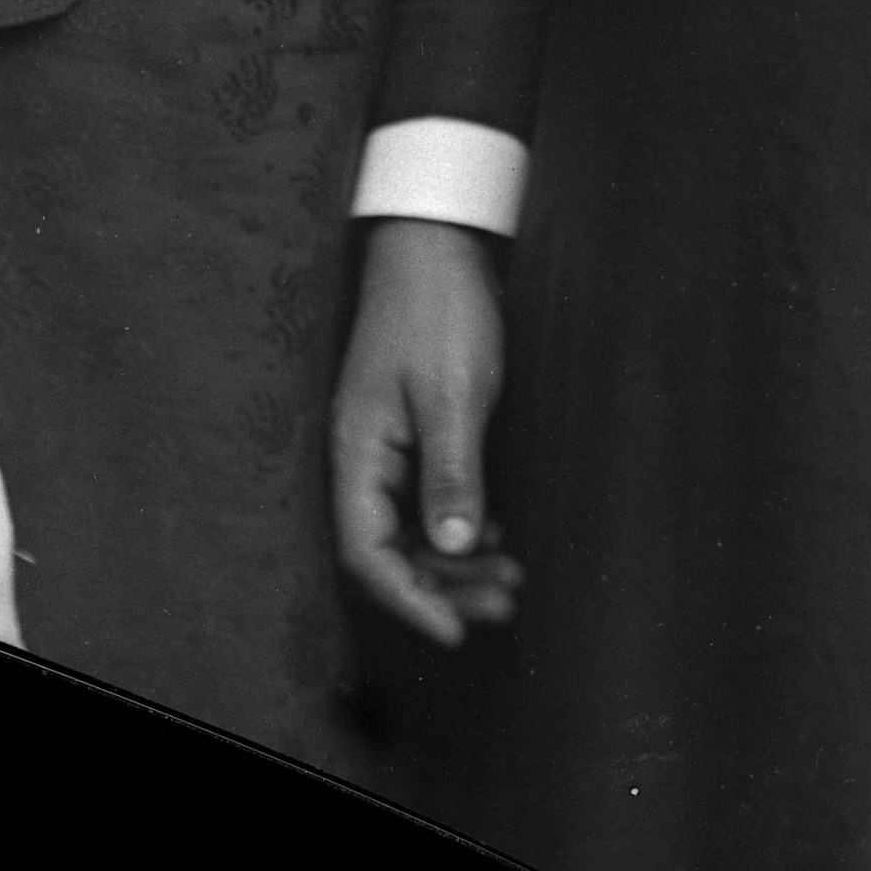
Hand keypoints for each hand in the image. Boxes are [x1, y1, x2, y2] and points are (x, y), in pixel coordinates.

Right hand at [332, 220, 522, 647]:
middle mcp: (363, 455)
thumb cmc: (438, 309)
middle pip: (390, 548)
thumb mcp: (452, 394)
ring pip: (412, 527)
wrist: (436, 238)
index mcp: (358, 450)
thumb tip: (452, 546)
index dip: (409, 598)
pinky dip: (459, 524)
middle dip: (445, 585)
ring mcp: (386, 443)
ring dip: (457, 559)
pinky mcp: (411, 429)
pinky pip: (425, 498)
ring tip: (512, 576)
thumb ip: (451, 472)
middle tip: (506, 602)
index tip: (457, 632)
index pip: (367, 550)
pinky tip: (494, 532)